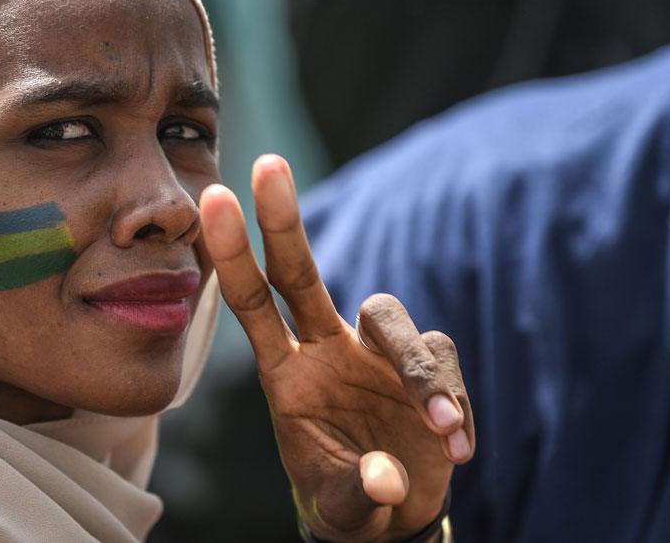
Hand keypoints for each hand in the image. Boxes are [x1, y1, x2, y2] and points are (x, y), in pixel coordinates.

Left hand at [199, 155, 474, 541]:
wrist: (391, 516)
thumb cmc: (348, 500)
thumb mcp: (342, 507)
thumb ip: (357, 494)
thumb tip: (386, 479)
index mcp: (287, 376)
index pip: (253, 306)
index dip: (232, 256)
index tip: (214, 197)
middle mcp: (327, 350)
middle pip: (303, 274)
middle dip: (283, 220)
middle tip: (266, 163)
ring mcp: (375, 355)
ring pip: (393, 320)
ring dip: (418, 374)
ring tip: (440, 433)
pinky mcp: (424, 367)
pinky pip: (442, 362)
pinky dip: (453, 402)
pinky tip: (455, 446)